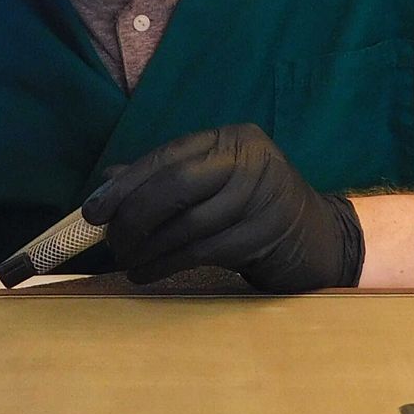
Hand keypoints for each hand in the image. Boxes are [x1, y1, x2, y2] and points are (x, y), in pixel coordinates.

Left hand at [82, 124, 363, 291]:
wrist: (319, 239)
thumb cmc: (252, 211)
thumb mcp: (212, 188)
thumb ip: (164, 182)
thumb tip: (106, 187)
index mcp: (231, 140)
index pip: (168, 157)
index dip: (126, 185)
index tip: (94, 212)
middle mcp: (251, 160)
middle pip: (176, 185)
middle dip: (134, 216)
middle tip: (112, 243)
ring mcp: (264, 197)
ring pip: (188, 224)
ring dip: (148, 248)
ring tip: (128, 263)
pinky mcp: (267, 235)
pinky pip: (204, 252)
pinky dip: (168, 264)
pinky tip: (149, 273)